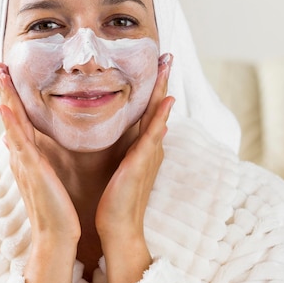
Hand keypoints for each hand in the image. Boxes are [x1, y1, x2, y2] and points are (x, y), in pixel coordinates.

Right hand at [0, 64, 79, 282]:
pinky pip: (18, 143)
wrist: (57, 238)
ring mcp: (23, 162)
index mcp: (28, 156)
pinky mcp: (30, 171)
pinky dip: (10, 124)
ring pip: (12, 123)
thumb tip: (22, 142)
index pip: (18, 120)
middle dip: (4, 90)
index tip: (9, 74)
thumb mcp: (45, 177)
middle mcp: (21, 156)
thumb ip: (36, 158)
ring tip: (0, 74)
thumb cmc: (57, 208)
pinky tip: (4, 106)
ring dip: (5, 97)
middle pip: (10, 116)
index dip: (12, 97)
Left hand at [95, 54, 173, 282]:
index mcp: (142, 146)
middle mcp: (150, 147)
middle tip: (167, 54)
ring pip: (157, 115)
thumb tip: (121, 133)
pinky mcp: (142, 164)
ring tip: (167, 65)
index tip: (155, 64)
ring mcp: (148, 154)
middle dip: (163, 80)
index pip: (148, 110)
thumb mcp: (119, 166)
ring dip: (163, 89)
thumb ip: (124, 148)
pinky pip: (152, 136)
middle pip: (157, 107)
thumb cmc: (116, 198)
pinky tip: (166, 101)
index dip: (153, 87)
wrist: (118, 227)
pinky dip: (161, 118)